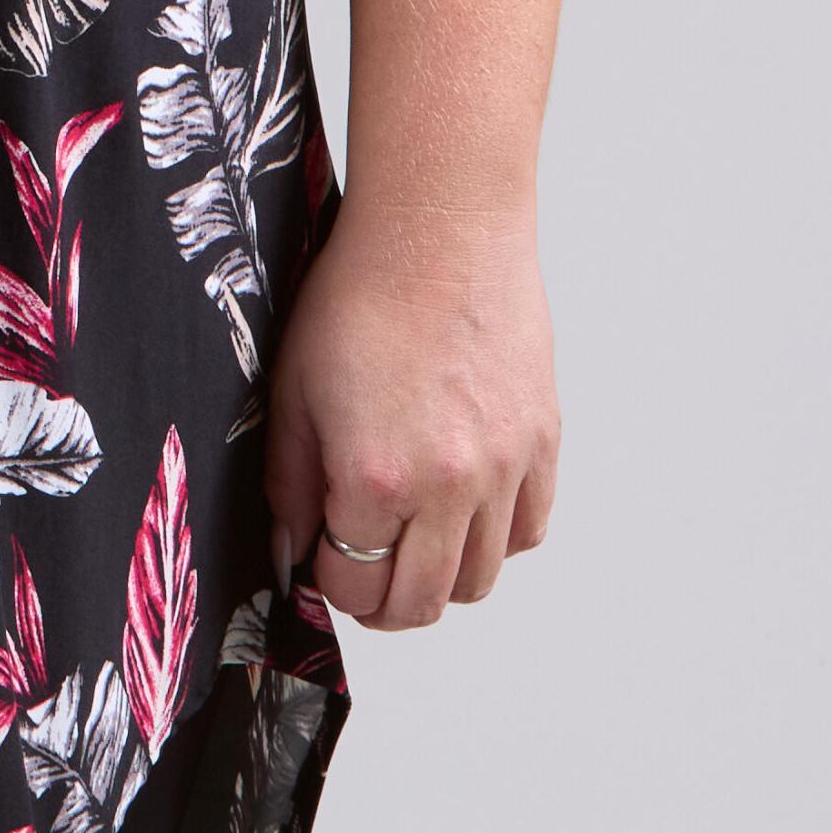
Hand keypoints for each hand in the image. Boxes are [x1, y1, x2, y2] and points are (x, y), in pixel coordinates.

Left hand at [264, 203, 558, 628]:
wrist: (438, 229)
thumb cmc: (357, 297)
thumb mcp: (293, 393)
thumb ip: (289, 486)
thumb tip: (293, 551)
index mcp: (375, 477)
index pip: (353, 585)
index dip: (329, 582)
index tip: (321, 561)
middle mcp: (448, 486)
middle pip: (420, 603)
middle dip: (381, 602)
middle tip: (362, 574)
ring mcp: (504, 469)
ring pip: (478, 580)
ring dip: (438, 577)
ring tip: (410, 541)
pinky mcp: (542, 444)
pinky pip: (528, 531)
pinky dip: (495, 539)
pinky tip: (462, 509)